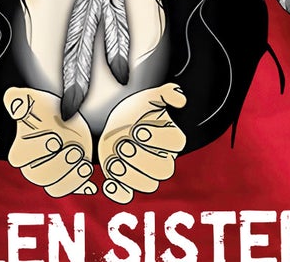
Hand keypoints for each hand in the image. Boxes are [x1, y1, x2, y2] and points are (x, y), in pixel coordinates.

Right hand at [3, 87, 97, 197]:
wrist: (63, 116)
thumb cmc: (44, 108)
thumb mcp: (32, 99)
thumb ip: (20, 101)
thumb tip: (17, 109)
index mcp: (20, 150)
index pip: (21, 158)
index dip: (38, 150)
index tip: (54, 139)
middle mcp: (32, 167)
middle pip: (40, 177)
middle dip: (59, 165)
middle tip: (75, 150)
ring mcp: (51, 174)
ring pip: (55, 188)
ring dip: (70, 179)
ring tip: (84, 164)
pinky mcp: (67, 178)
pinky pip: (71, 189)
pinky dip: (81, 186)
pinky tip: (90, 182)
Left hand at [97, 83, 187, 204]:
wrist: (117, 121)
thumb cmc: (136, 110)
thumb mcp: (148, 97)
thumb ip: (166, 94)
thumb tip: (180, 98)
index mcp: (170, 138)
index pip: (174, 144)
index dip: (157, 138)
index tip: (138, 129)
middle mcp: (162, 159)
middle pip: (163, 170)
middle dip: (142, 159)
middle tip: (123, 145)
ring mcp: (145, 173)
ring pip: (148, 185)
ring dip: (130, 175)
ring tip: (114, 160)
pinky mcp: (128, 182)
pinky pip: (128, 196)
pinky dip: (119, 193)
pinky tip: (108, 183)